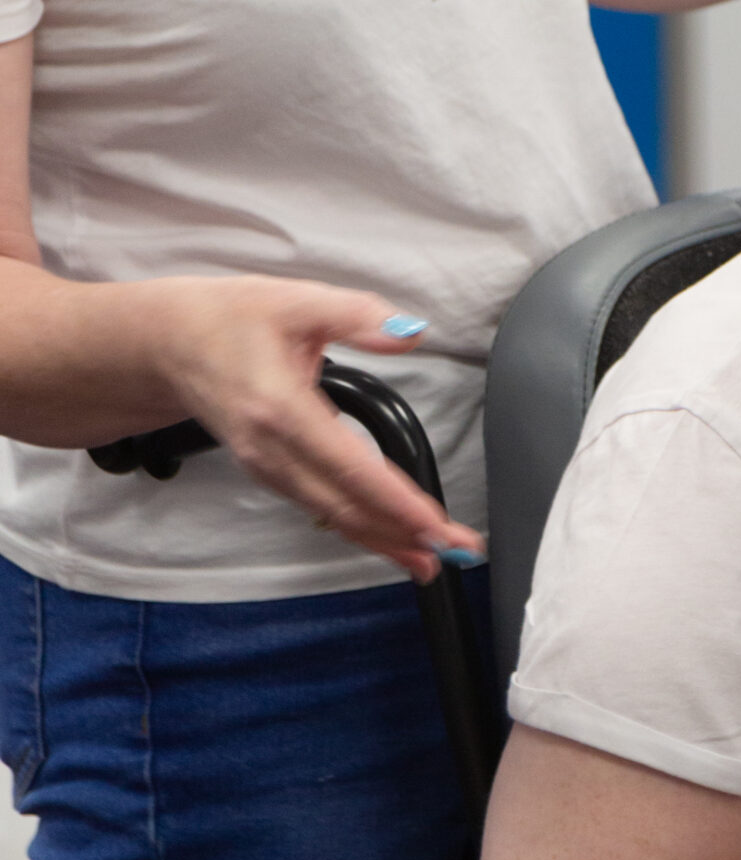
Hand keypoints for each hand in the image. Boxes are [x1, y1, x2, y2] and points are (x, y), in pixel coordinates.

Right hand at [154, 276, 484, 583]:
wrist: (168, 343)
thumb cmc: (227, 320)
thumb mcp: (298, 301)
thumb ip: (359, 315)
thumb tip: (408, 332)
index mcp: (280, 410)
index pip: (349, 468)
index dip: (395, 502)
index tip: (434, 524)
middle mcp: (270, 450)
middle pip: (343, 507)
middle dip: (401, 534)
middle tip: (453, 550)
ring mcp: (266, 467)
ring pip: (331, 515)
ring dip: (383, 539)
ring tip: (429, 558)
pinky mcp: (268, 472)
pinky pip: (319, 508)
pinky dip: (358, 526)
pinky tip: (388, 537)